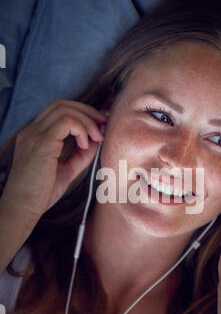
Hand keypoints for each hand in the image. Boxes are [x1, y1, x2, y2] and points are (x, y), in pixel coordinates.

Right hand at [1, 99, 106, 224]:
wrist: (22, 208)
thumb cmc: (40, 194)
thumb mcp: (67, 170)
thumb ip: (81, 155)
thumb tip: (97, 141)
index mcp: (35, 136)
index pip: (58, 111)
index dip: (82, 113)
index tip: (99, 125)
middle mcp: (32, 131)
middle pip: (62, 104)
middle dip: (87, 111)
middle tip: (104, 126)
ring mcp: (34, 135)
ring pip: (65, 109)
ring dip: (87, 120)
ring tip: (97, 137)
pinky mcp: (41, 143)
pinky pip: (66, 122)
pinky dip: (81, 129)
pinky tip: (86, 145)